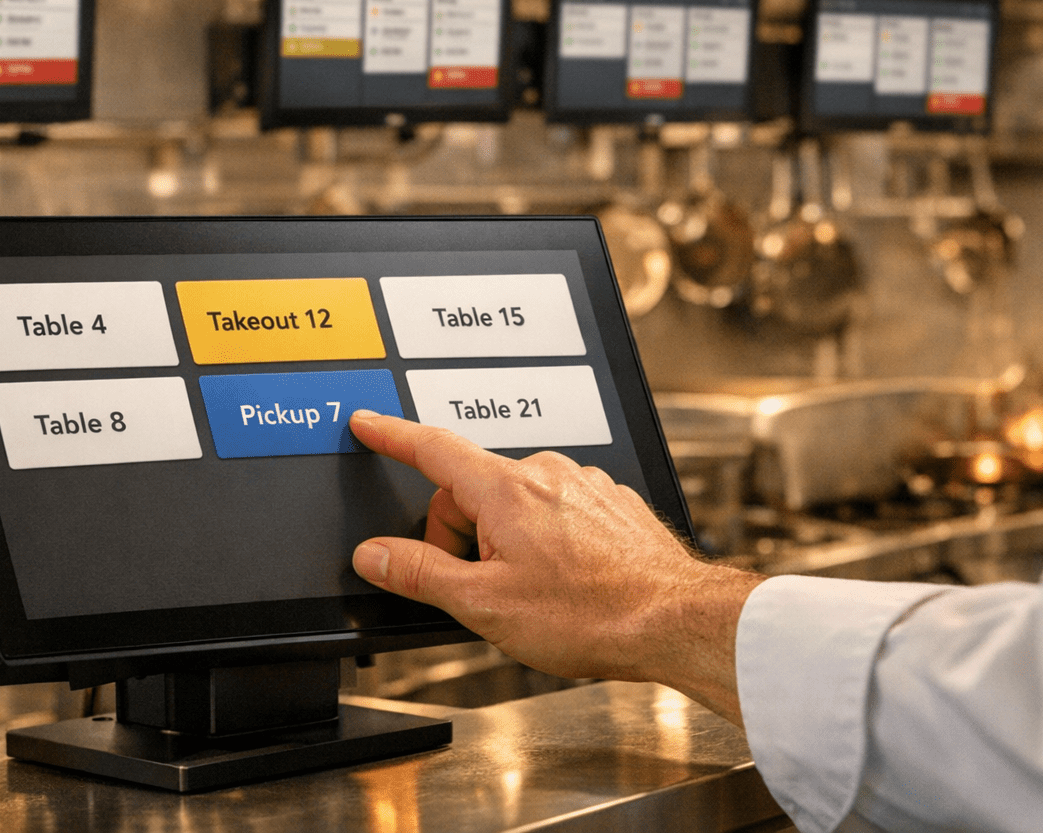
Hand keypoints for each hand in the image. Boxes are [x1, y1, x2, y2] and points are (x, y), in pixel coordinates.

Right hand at [348, 410, 764, 726]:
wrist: (674, 620)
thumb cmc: (591, 614)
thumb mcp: (484, 605)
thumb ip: (420, 574)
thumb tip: (375, 554)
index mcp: (506, 490)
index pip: (432, 449)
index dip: (392, 435)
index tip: (368, 423)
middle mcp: (546, 473)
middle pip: (473, 491)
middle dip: (464, 537)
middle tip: (484, 588)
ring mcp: (584, 484)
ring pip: (516, 504)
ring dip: (507, 542)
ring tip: (535, 592)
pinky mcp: (612, 502)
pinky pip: (557, 511)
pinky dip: (548, 541)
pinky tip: (566, 582)